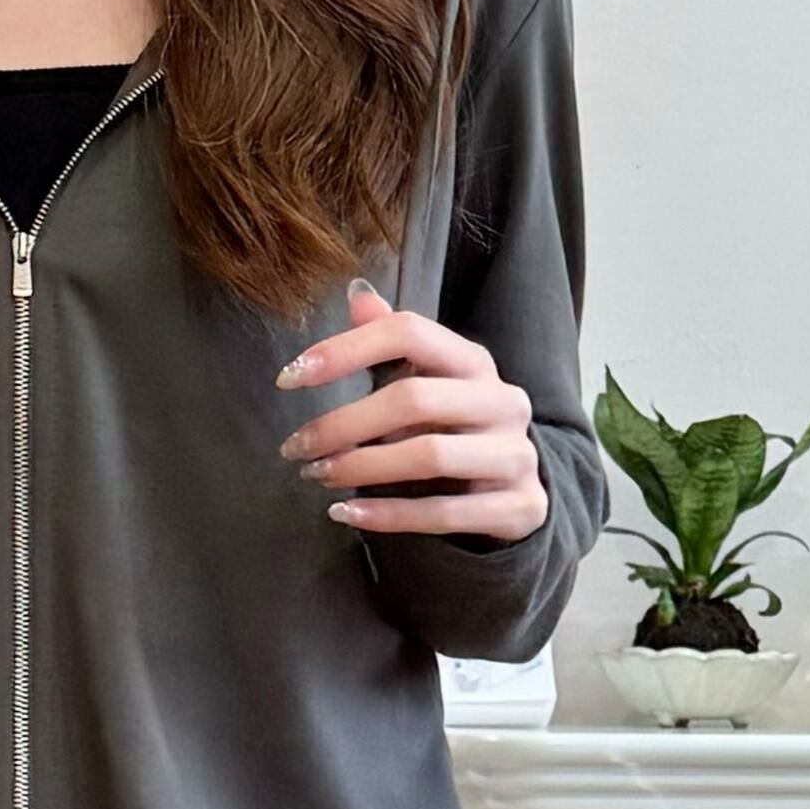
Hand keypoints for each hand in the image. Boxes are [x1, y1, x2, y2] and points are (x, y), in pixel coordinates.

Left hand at [276, 279, 546, 539]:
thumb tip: (356, 293)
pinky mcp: (520, 506)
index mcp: (475, 361)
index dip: (345, 349)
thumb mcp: (429, 382)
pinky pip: (444, 512)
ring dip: (362, 469)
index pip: (409, 332)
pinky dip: (388, 515)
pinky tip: (346, 514)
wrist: (517, 492)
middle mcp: (502, 400)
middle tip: (296, 447)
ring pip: (429, 456)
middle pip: (414, 398)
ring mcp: (516, 454)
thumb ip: (391, 340)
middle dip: (343, 423)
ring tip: (318, 476)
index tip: (289, 377)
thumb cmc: (457, 431)